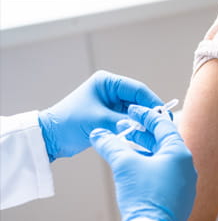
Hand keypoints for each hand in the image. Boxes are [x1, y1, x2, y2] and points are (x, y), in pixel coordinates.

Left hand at [38, 70, 162, 161]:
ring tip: (152, 133)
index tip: (163, 116)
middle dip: (149, 114)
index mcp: (107, 82)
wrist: (51, 137)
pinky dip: (134, 128)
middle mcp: (110, 90)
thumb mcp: (102, 121)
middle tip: (162, 127)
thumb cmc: (70, 123)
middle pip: (139, 101)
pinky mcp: (109, 116)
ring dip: (141, 123)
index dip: (152, 102)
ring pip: (135, 112)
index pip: (138, 90)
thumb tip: (149, 125)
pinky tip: (142, 136)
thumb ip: (127, 122)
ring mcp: (110, 104)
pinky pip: (128, 121)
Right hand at [89, 105, 196, 220]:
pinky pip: (165, 176)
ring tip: (126, 149)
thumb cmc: (143, 195)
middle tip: (125, 128)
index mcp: (180, 154)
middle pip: (164, 143)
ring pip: (164, 160)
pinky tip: (134, 171)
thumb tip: (98, 134)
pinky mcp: (179, 200)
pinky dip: (150, 168)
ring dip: (145, 152)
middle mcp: (188, 168)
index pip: (164, 125)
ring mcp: (186, 185)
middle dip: (143, 134)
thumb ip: (111, 144)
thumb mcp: (124, 164)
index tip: (131, 110)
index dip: (145, 115)